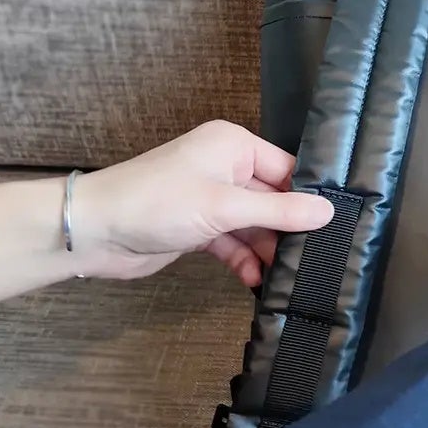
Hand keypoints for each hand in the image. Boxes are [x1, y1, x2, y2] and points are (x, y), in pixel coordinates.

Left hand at [72, 120, 333, 283]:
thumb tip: (327, 212)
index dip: (307, 197)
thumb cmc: (155, 203)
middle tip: (313, 257)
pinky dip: (243, 260)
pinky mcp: (198, 226)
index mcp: (233, 146)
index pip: (287, 168)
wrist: (95, 232)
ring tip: (287, 276)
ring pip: (254, 225)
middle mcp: (224, 167)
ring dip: (266, 250)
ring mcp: (211, 198)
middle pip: (273, 199)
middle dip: (288, 229)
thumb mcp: (226, 206)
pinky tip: (255, 281)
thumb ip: (280, 211)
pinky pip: (233, 242)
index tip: (332, 226)